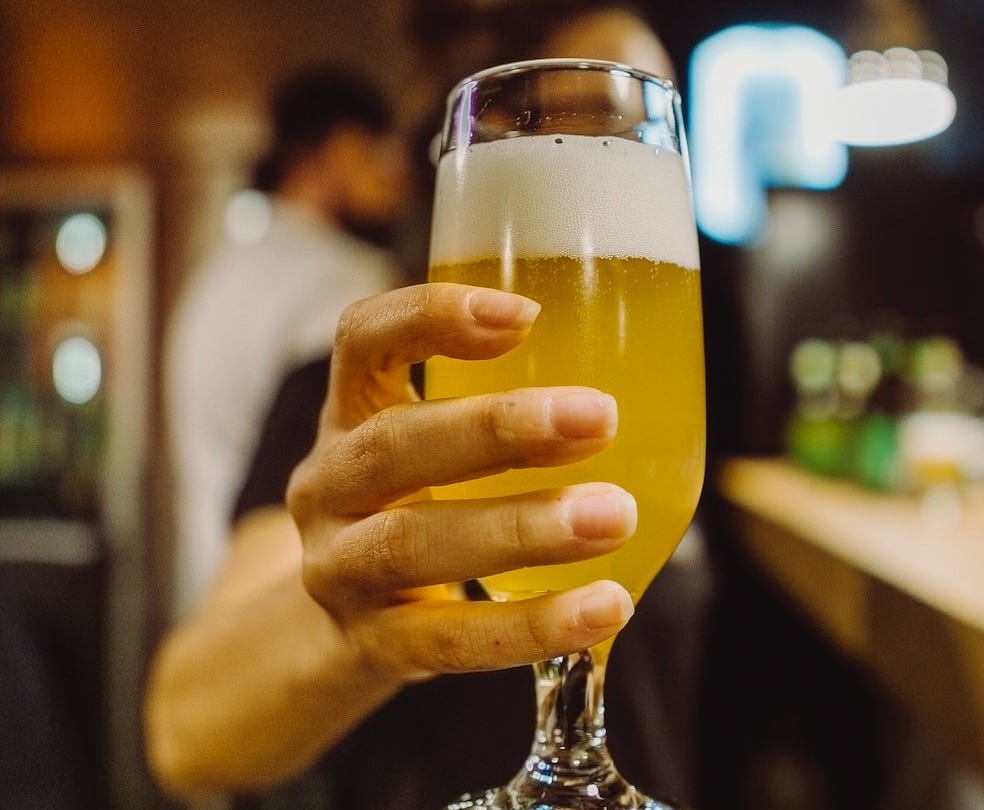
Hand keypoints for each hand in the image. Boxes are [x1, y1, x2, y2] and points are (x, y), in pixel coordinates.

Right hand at [286, 282, 636, 682]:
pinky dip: (533, 625)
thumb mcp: (430, 444)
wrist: (344, 623)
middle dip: (497, 429)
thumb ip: (499, 415)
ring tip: (614, 516)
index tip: (526, 314)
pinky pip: (452, 639)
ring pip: (412, 543)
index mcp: (351, 412)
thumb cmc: (419, 506)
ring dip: (520, 527)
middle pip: (392, 445)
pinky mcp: (373, 643)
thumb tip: (648, 378)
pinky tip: (604, 607)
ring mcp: (339, 568)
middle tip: (599, 417)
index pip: (364, 340)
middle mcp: (329, 484)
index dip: (431, 317)